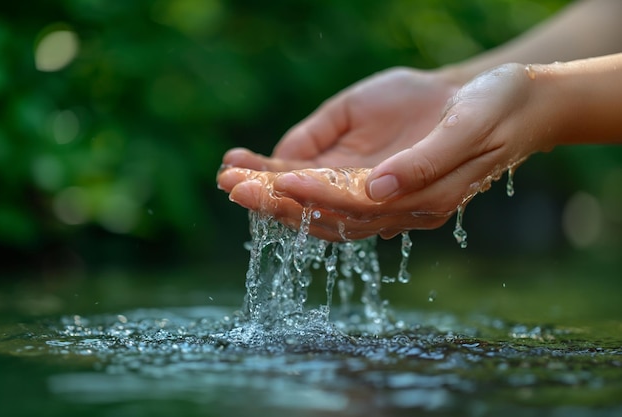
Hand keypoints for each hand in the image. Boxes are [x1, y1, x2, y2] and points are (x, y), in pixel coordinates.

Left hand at [220, 64, 552, 240]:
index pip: (359, 207)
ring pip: (316, 203)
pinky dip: (286, 175)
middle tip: (232, 184)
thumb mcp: (468, 129)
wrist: (505, 100)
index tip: (281, 180)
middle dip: (278, 200)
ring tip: (230, 174)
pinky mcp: (369, 174)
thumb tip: (376, 189)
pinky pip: (322, 183)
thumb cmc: (491, 109)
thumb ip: (425, 163)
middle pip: (326, 214)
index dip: (319, 196)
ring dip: (272, 191)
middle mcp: (395, 205)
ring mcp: (379, 192)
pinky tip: (256, 163)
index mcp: (422, 200)